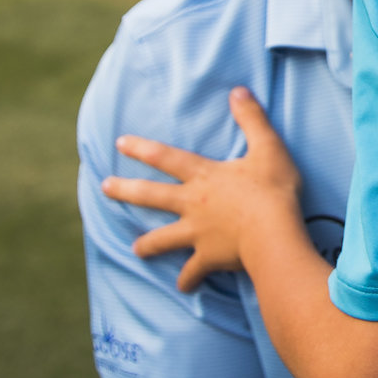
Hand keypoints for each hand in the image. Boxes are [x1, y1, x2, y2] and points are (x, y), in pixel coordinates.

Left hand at [104, 88, 300, 291]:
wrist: (273, 233)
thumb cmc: (272, 190)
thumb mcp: (268, 147)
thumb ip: (252, 118)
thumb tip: (237, 90)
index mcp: (204, 176)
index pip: (166, 157)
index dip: (142, 148)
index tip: (120, 143)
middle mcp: (193, 204)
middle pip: (152, 196)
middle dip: (126, 190)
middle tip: (105, 187)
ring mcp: (197, 233)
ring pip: (163, 239)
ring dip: (148, 244)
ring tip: (135, 249)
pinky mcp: (208, 257)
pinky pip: (194, 272)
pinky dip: (188, 280)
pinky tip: (184, 287)